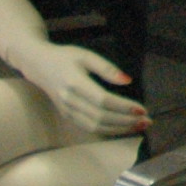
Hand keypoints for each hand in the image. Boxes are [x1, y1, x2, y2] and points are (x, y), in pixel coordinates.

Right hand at [13, 38, 148, 136]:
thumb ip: (107, 68)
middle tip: (147, 120)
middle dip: (126, 121)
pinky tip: (123, 128)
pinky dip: (108, 131)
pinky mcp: (67, 116)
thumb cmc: (64, 57)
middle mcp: (70, 100)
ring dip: (119, 129)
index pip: (103, 100)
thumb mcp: (86, 55)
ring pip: (95, 127)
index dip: (123, 107)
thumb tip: (128, 81)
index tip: (142, 109)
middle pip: (101, 117)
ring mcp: (67, 111)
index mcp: (75, 83)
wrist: (38, 65)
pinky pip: (89, 128)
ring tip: (139, 126)